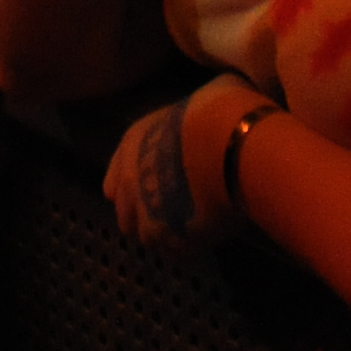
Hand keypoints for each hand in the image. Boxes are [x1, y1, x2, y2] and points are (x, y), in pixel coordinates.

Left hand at [103, 72, 263, 245]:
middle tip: (176, 209)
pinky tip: (208, 238)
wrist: (235, 147)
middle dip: (146, 214)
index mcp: (132, 143)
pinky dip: (189, 249)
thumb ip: (199, 113)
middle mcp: (129, 182)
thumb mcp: (206, 96)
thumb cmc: (220, 112)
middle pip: (126, 214)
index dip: (134, 184)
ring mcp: (148, 216)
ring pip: (148, 238)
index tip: (152, 187)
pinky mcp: (174, 244)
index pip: (115, 178)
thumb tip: (219, 105)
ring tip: (193, 226)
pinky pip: (177, 254)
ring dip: (166, 234)